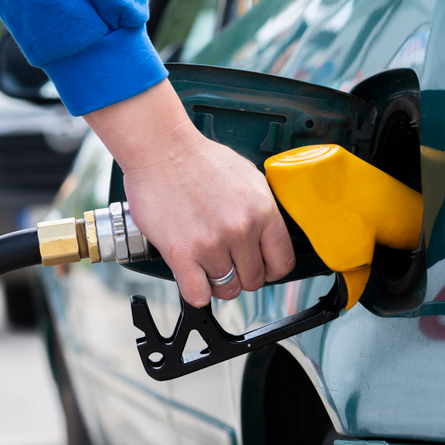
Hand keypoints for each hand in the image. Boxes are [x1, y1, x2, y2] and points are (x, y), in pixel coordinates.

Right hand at [84, 80, 294, 306]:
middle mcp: (241, 230)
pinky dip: (197, 292)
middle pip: (254, 280)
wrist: (162, 150)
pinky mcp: (181, 253)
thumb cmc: (200, 159)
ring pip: (227, 289)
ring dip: (218, 282)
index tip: (261, 267)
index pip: (282, 262)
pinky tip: (193, 277)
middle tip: (228, 263)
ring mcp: (212, 244)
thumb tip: (268, 237)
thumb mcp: (249, 177)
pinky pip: (197, 295)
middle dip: (243, 275)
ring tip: (207, 266)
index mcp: (262, 211)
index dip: (271, 269)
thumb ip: (262, 210)